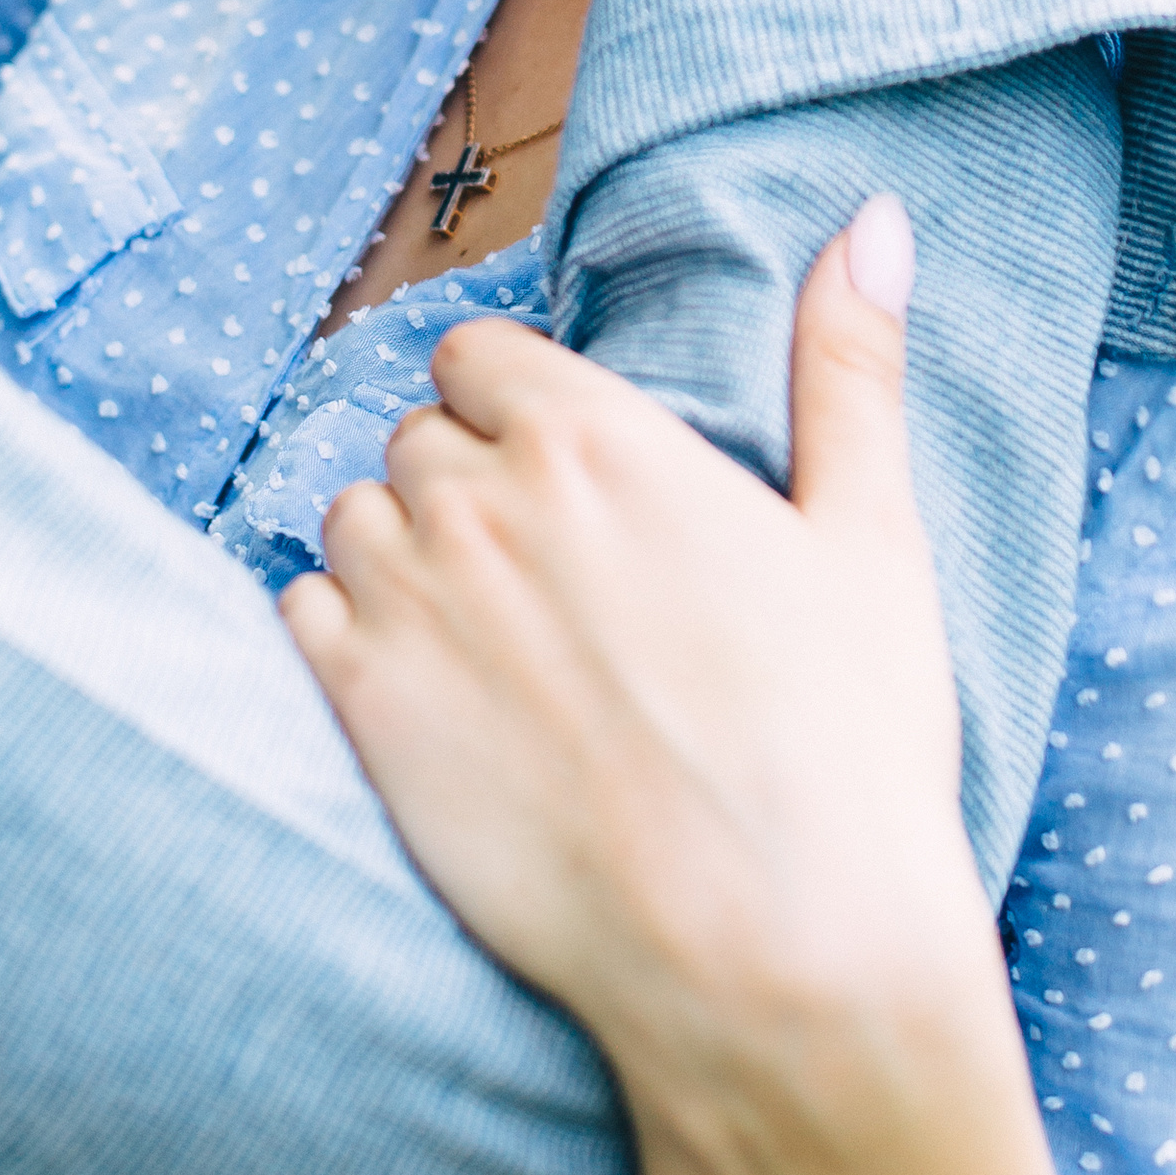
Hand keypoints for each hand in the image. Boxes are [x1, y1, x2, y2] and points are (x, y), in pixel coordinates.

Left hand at [284, 197, 977, 1078]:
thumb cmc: (843, 747)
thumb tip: (874, 219)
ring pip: (351, 520)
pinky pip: (301, 614)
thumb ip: (849, 364)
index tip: (566, 478)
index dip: (516, 410)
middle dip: (465, 485)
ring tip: (487, 640)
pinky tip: (427, 695)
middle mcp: (482, 498)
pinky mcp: (362, 713)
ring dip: (399, 557)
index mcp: (596, 435)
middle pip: (416, 436)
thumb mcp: (872, 534)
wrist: (774, 955)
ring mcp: (409, 605)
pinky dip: (344, 638)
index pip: (476, 353)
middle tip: (546, 579)